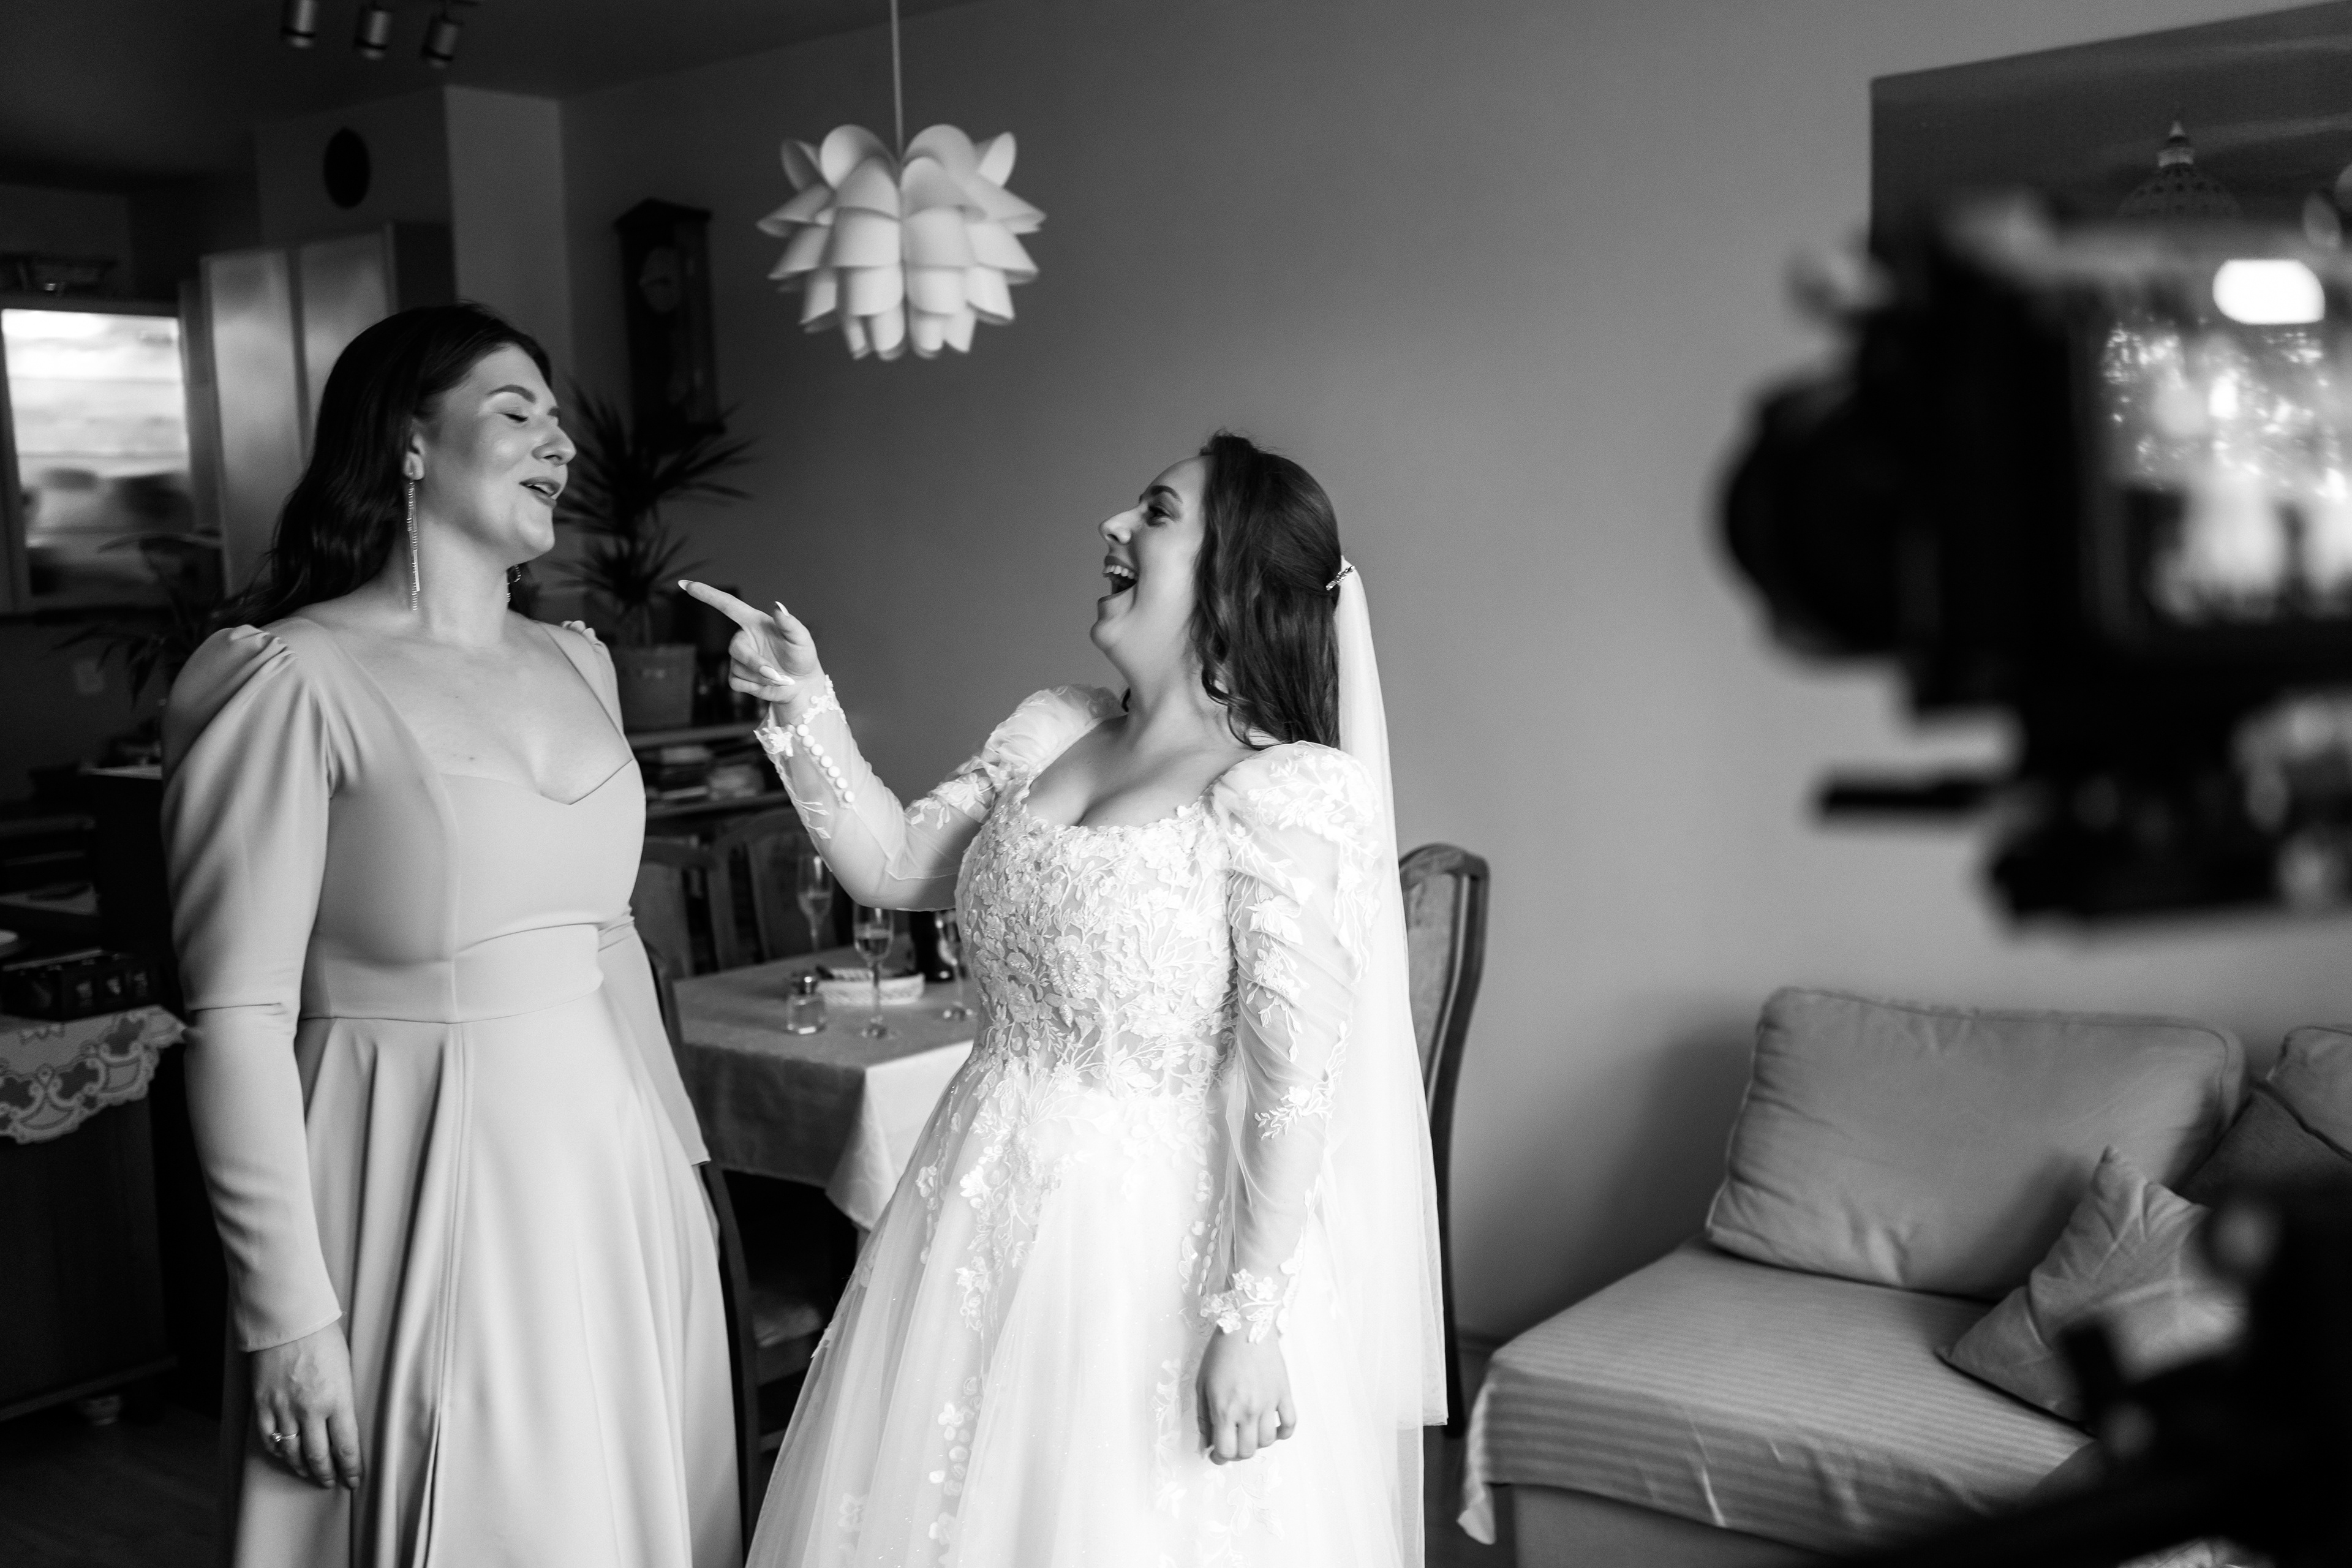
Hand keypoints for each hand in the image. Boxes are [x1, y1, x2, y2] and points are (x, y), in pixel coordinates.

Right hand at [249, 1323, 362, 1489]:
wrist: (288, 1320)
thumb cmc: (323, 1338)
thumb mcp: (345, 1369)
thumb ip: (342, 1399)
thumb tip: (342, 1424)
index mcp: (338, 1400)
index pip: (346, 1446)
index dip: (351, 1468)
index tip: (354, 1480)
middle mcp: (310, 1410)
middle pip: (319, 1456)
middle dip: (327, 1474)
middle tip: (332, 1482)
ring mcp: (284, 1409)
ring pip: (292, 1452)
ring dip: (302, 1467)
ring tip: (309, 1473)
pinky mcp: (263, 1404)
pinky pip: (269, 1438)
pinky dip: (278, 1451)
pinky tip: (285, 1454)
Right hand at [677, 580, 823, 707]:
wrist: (803, 685)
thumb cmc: (802, 657)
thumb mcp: (802, 639)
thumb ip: (790, 624)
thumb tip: (777, 606)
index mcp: (755, 622)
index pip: (727, 605)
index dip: (707, 594)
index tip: (686, 585)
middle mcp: (744, 638)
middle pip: (735, 648)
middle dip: (755, 664)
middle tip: (775, 674)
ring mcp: (739, 658)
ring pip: (739, 668)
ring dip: (761, 677)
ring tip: (779, 677)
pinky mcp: (738, 677)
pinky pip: (737, 682)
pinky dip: (755, 687)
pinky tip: (767, 684)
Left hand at [1196, 1330, 1296, 1463]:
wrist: (1247, 1326)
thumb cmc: (1220, 1354)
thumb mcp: (1201, 1385)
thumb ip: (1203, 1418)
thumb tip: (1206, 1444)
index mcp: (1224, 1409)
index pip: (1226, 1451)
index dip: (1220, 1458)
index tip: (1217, 1454)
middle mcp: (1248, 1410)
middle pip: (1247, 1450)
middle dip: (1237, 1453)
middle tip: (1232, 1444)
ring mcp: (1268, 1403)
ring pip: (1268, 1441)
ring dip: (1257, 1443)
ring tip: (1249, 1433)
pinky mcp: (1284, 1394)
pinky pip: (1290, 1424)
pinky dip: (1283, 1432)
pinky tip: (1273, 1429)